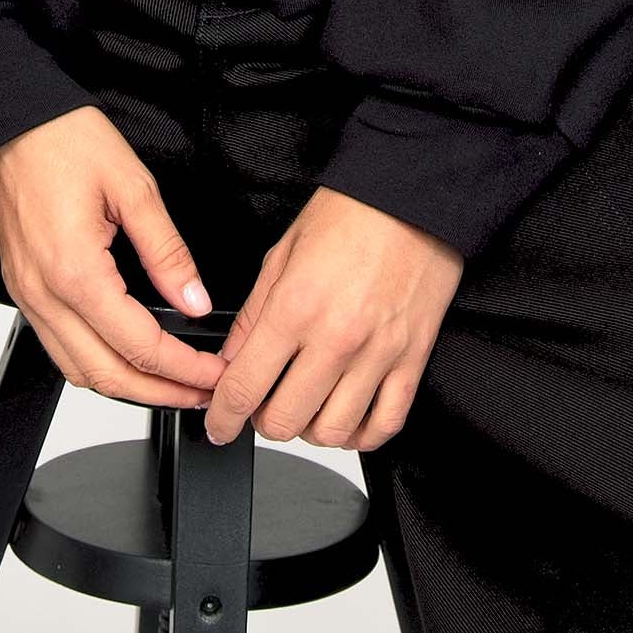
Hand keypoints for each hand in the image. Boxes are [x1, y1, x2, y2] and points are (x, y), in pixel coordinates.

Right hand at [0, 104, 225, 411]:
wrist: (9, 121)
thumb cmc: (63, 140)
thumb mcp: (133, 186)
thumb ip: (167, 251)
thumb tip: (194, 299)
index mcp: (75, 270)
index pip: (140, 345)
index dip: (185, 370)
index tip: (216, 373)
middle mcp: (44, 293)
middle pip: (107, 375)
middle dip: (161, 393)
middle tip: (203, 393)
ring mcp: (27, 295)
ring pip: (77, 370)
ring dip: (127, 387)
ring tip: (171, 384)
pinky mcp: (22, 288)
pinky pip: (58, 347)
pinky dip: (95, 364)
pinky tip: (125, 356)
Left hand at [204, 186, 462, 451]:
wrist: (413, 197)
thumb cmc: (350, 214)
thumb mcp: (281, 253)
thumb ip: (252, 314)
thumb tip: (231, 360)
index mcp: (295, 307)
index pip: (244, 388)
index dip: (222, 417)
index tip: (219, 423)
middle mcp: (336, 338)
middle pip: (284, 420)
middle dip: (262, 423)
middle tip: (261, 405)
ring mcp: (378, 355)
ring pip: (332, 433)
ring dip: (308, 431)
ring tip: (303, 409)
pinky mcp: (412, 360)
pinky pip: (385, 425)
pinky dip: (360, 435)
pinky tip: (345, 419)